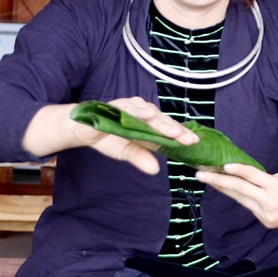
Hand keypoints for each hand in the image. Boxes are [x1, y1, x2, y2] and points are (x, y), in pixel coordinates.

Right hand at [33, 98, 197, 174]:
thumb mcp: (126, 152)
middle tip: (190, 140)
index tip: (195, 143)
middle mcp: (143, 112)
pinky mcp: (117, 106)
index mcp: (148, 124)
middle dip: (177, 131)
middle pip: (163, 121)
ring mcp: (131, 107)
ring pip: (151, 114)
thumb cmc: (107, 138)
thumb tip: (155, 170)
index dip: (181, 136)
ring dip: (162, 122)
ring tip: (175, 132)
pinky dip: (139, 111)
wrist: (82, 129)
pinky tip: (149, 115)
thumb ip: (141, 158)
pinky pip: (130, 108)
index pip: (168, 129)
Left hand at [198, 164, 277, 228]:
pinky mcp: (266, 222)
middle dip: (218, 182)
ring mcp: (267, 215)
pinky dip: (240, 197)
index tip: (223, 166)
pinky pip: (249, 206)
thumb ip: (271, 177)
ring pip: (241, 199)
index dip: (238, 171)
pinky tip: (229, 189)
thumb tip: (255, 178)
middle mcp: (270, 203)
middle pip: (240, 190)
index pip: (253, 177)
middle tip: (200, 174)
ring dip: (225, 189)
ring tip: (208, 179)